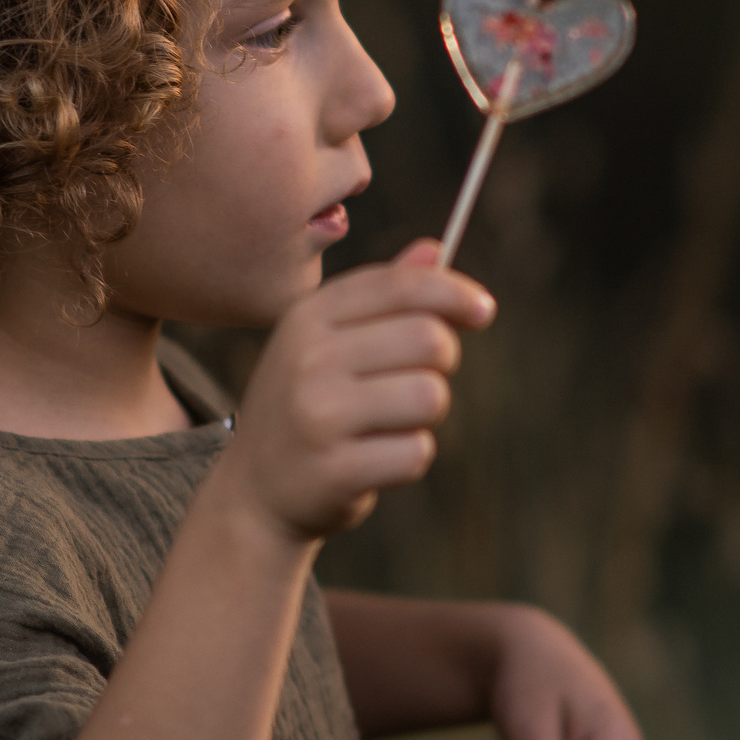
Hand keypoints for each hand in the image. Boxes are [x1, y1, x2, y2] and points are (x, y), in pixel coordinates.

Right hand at [208, 239, 494, 546]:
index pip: (400, 285)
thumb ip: (382, 294)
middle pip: (428, 338)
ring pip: (429, 396)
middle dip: (441, 362)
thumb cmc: (309, 405)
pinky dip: (408, 457)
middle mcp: (307, 358)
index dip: (454, 292)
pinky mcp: (335, 469)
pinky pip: (416, 452)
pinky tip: (373, 461)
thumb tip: (436, 247)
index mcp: (308, 316)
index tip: (483, 310)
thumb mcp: (326, 340)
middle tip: (418, 380)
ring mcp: (318, 415)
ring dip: (425, 415)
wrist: (256, 492)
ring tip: (387, 423)